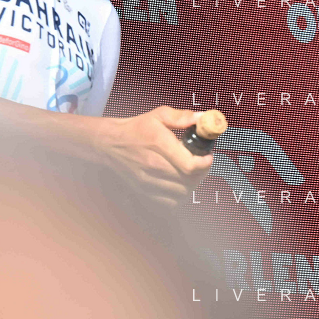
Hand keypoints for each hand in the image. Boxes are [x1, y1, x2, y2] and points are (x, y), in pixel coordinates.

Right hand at [94, 106, 213, 207]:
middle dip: (202, 172)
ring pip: (180, 193)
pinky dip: (178, 197)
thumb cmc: (137, 128)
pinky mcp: (142, 191)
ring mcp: (147, 181)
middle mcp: (153, 166)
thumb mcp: (160, 114)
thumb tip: (204, 117)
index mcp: (160, 146)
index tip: (208, 156)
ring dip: (192, 184)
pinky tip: (180, 185)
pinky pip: (167, 203)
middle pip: (188, 181)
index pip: (190, 165)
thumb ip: (182, 117)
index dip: (205, 163)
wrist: (110, 143)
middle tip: (203, 163)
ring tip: (192, 173)